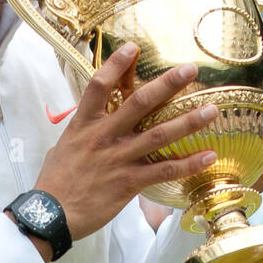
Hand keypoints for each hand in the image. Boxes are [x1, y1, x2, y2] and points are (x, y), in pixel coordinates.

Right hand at [34, 42, 219, 242]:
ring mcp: (118, 158)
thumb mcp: (62, 147)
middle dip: (167, 84)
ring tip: (211, 111)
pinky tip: (209, 156)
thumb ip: (81, 132)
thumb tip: (89, 125)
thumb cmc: (54, 181)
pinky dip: (189, 163)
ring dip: (188, 122)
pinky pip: (164, 170)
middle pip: (139, 103)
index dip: (115, 64)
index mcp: (84, 123)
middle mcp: (103, 136)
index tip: (133, 47)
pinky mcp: (129, 182)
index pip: (99, 85)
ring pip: (159, 135)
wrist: (51, 215)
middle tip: (190, 70)